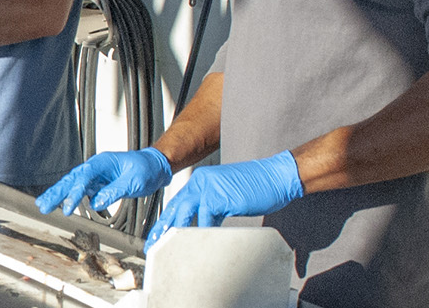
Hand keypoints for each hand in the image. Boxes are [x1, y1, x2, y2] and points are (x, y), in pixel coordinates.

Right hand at [36, 148, 172, 215]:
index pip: (84, 177)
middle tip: (43, 205)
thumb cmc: (147, 169)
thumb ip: (114, 191)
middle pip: (71, 179)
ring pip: (72, 184)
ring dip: (58, 195)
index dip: (74, 192)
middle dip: (56, 192)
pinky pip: (81, 190)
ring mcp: (96, 175)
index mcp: (103, 162)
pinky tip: (60, 204)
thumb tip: (97, 202)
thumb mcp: (134, 181)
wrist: (156, 166)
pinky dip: (70, 197)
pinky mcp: (98, 183)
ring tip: (43, 205)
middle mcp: (96, 167)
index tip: (69, 207)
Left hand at [146, 151, 304, 249]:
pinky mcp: (220, 197)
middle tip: (153, 245)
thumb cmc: (256, 187)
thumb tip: (201, 224)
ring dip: (178, 234)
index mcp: (200, 181)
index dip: (166, 220)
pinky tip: (200, 245)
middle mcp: (200, 182)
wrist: (275, 176)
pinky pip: (207, 220)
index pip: (177, 203)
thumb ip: (211, 207)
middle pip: (175, 209)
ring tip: (170, 250)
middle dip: (163, 229)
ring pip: (186, 215)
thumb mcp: (226, 196)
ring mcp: (209, 188)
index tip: (157, 235)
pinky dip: (203, 234)